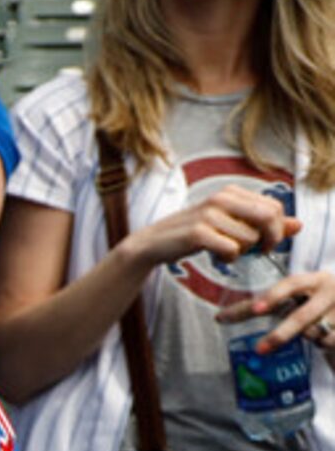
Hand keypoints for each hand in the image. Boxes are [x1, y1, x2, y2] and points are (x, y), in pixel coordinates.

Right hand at [123, 186, 297, 274]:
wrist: (153, 243)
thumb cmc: (193, 233)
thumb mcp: (231, 225)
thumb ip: (264, 224)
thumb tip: (297, 225)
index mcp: (230, 192)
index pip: (273, 206)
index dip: (278, 227)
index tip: (267, 242)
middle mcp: (221, 198)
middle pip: (268, 217)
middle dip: (270, 239)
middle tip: (259, 251)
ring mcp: (208, 214)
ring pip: (249, 238)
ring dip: (242, 251)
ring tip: (225, 251)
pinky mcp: (198, 233)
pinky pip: (232, 250)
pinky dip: (229, 258)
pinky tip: (217, 257)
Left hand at [213, 267, 334, 355]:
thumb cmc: (320, 302)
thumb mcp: (302, 295)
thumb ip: (273, 303)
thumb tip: (222, 317)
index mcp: (315, 279)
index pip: (291, 284)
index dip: (273, 296)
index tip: (255, 310)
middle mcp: (330, 291)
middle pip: (301, 316)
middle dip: (280, 335)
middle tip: (259, 350)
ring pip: (312, 333)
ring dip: (306, 338)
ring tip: (312, 334)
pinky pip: (327, 342)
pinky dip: (322, 343)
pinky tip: (327, 338)